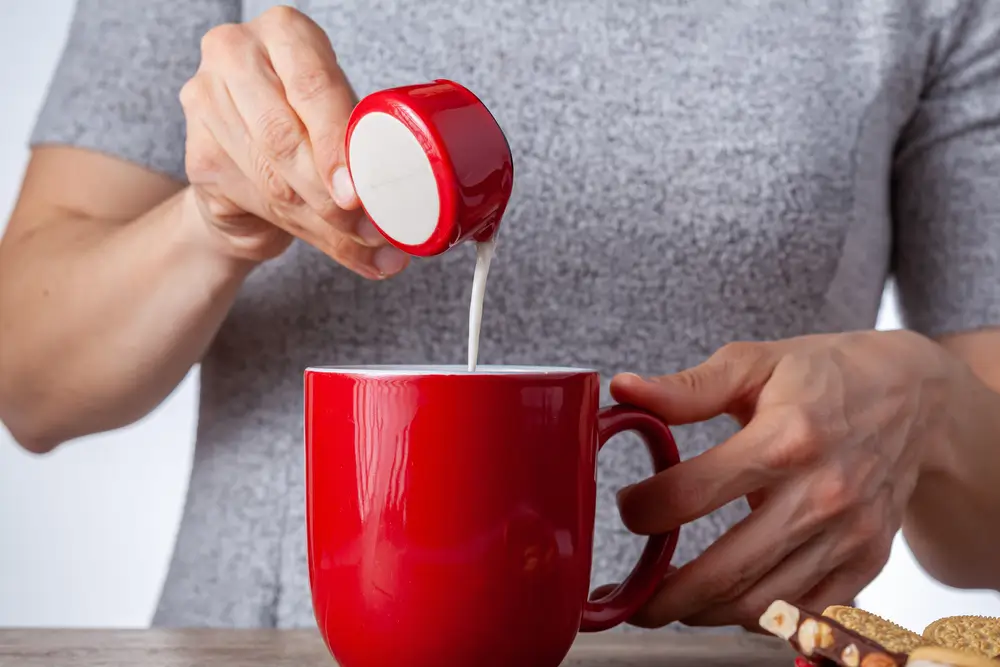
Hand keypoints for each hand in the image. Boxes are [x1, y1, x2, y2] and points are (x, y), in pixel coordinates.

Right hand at [179, 6, 408, 278]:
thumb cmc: (309, 126)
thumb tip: (398, 234)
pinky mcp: (197, 154)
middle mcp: (236, 54)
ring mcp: (206, 101)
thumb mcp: (341, 123)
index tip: (356, 192)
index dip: (336, 144)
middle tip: (365, 226)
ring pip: (272, 179)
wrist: (253, 155)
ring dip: (320, 219)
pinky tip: (323, 235)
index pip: (313, 87)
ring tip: (356, 237)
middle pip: (284, 137)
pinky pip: (255, 200)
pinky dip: (297, 228)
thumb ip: (363, 159)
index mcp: (286, 32)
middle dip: (329, 195)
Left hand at [609, 330, 959, 630]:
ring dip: (703, 613)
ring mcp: (848, 534)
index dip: (644, 510)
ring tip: (669, 602)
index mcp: (785, 438)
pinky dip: (757, 617)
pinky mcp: (866, 560)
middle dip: (664, 594)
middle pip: (726, 569)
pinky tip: (724, 603)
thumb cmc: (825, 376)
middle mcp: (821, 494)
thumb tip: (622, 389)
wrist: (915, 398)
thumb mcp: (755, 363)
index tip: (628, 508)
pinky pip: (803, 611)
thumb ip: (687, 387)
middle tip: (630, 595)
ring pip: (762, 602)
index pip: (691, 494)